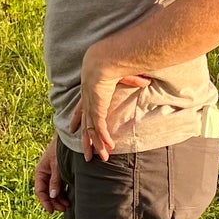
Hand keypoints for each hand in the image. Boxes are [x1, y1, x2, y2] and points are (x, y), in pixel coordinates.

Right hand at [33, 139, 68, 212]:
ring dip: (59, 200)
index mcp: (40, 172)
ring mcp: (53, 176)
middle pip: (47, 193)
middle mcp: (45, 175)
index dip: (45, 202)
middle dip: (54, 203)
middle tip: (63, 209)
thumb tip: (52, 196)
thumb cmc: (60, 150)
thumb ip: (55, 181)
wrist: (69, 140)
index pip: (40, 191)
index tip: (51, 211)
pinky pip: (60, 188)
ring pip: (54, 192)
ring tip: (67, 206)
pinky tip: (69, 200)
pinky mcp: (60, 175)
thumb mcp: (57, 166)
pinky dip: (64, 194)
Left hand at [69, 44, 150, 159]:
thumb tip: (146, 82)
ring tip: (102, 158)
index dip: (77, 119)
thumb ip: (133, 80)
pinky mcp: (97, 110)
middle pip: (85, 126)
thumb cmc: (112, 62)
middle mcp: (87, 102)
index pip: (81, 109)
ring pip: (92, 132)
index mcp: (89, 92)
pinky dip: (104, 139)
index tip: (73, 128)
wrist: (103, 60)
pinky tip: (109, 147)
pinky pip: (100, 129)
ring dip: (98, 146)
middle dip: (86, 142)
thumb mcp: (124, 74)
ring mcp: (91, 107)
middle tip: (86, 155)